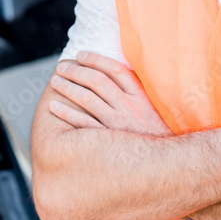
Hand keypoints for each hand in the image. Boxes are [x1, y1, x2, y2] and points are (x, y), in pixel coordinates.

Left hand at [48, 51, 172, 136]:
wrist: (166, 164)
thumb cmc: (158, 134)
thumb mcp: (155, 109)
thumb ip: (138, 92)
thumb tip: (116, 74)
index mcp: (141, 96)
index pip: (115, 70)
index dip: (96, 59)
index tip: (80, 55)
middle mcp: (129, 107)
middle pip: (97, 81)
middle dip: (76, 71)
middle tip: (61, 67)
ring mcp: (117, 124)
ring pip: (87, 99)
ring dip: (67, 88)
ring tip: (56, 82)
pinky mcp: (107, 142)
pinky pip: (82, 124)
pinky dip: (66, 113)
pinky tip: (54, 107)